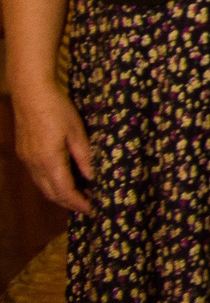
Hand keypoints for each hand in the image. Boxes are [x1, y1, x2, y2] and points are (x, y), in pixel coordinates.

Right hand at [11, 82, 92, 214]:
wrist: (31, 93)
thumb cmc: (57, 109)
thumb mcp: (77, 132)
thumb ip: (84, 157)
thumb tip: (92, 177)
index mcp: (49, 161)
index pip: (64, 192)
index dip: (78, 203)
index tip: (92, 209)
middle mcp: (34, 165)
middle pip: (51, 193)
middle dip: (69, 203)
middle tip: (87, 205)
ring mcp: (26, 160)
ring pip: (42, 186)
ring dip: (59, 194)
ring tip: (77, 195)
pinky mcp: (24, 153)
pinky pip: (37, 176)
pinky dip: (50, 183)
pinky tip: (62, 179)